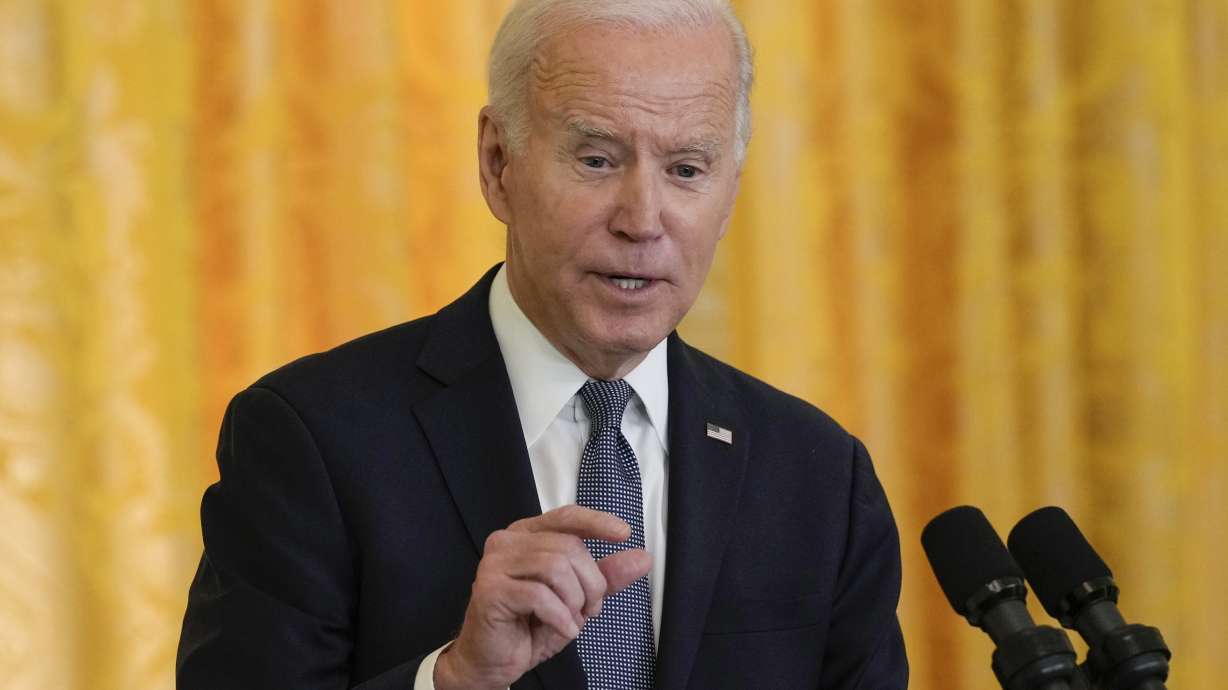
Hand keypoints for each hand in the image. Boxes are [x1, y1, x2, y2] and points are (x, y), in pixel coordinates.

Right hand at [433, 505, 651, 689]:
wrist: (492, 662)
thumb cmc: (530, 626)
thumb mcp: (576, 599)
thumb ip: (605, 577)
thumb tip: (642, 558)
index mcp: (527, 536)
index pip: (566, 517)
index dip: (596, 522)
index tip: (623, 534)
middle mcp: (507, 542)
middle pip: (568, 547)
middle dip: (591, 583)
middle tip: (589, 609)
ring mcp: (494, 564)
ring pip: (555, 567)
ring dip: (575, 600)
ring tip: (573, 619)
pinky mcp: (489, 590)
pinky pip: (539, 595)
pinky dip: (560, 615)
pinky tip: (562, 628)